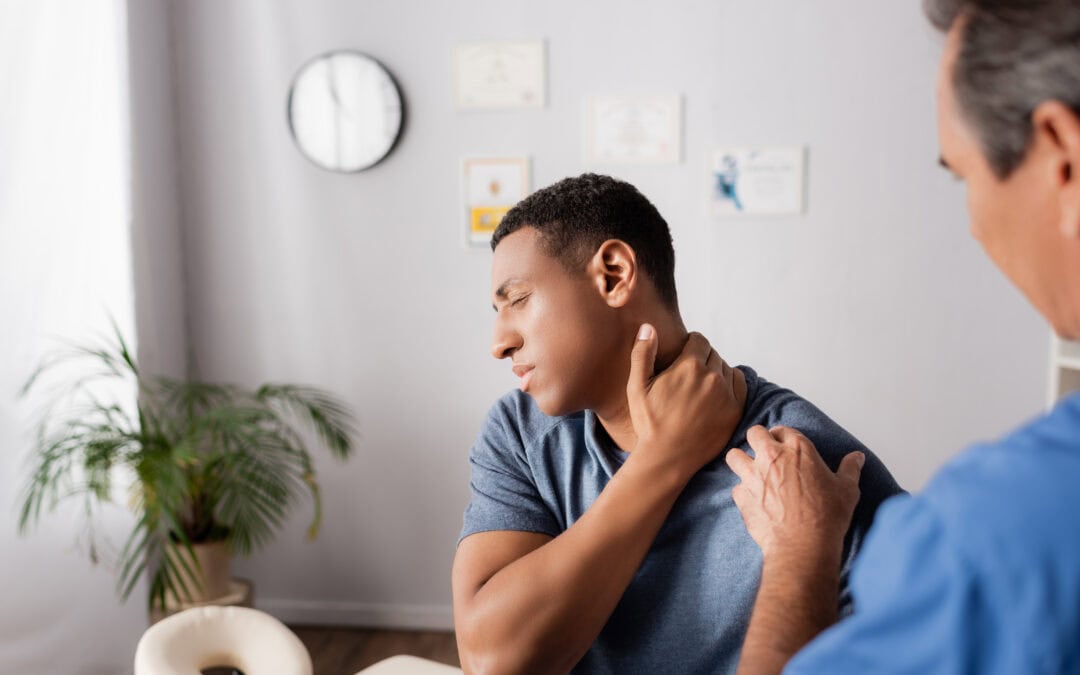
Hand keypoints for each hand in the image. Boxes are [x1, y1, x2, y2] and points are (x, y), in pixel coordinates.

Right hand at [627, 324, 746, 481]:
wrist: (667, 457)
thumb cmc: (649, 422)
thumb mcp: (637, 386)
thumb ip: (643, 353)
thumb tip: (648, 327)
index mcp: (689, 365)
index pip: (699, 339)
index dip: (690, 345)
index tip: (683, 356)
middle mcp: (712, 376)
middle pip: (713, 353)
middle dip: (702, 359)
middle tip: (688, 375)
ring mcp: (727, 394)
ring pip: (726, 368)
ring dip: (716, 371)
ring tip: (700, 386)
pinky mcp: (736, 410)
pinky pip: (740, 384)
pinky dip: (730, 384)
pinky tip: (716, 393)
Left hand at [726, 426, 862, 562]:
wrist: (803, 545)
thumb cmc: (827, 516)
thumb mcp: (847, 489)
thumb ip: (850, 469)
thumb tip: (857, 457)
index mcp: (798, 449)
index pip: (782, 430)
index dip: (783, 437)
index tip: (785, 447)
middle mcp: (771, 457)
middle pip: (754, 433)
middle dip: (759, 441)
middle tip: (766, 454)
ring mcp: (752, 475)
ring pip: (734, 456)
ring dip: (742, 461)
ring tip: (752, 472)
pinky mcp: (741, 496)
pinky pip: (736, 487)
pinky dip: (743, 492)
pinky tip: (755, 500)